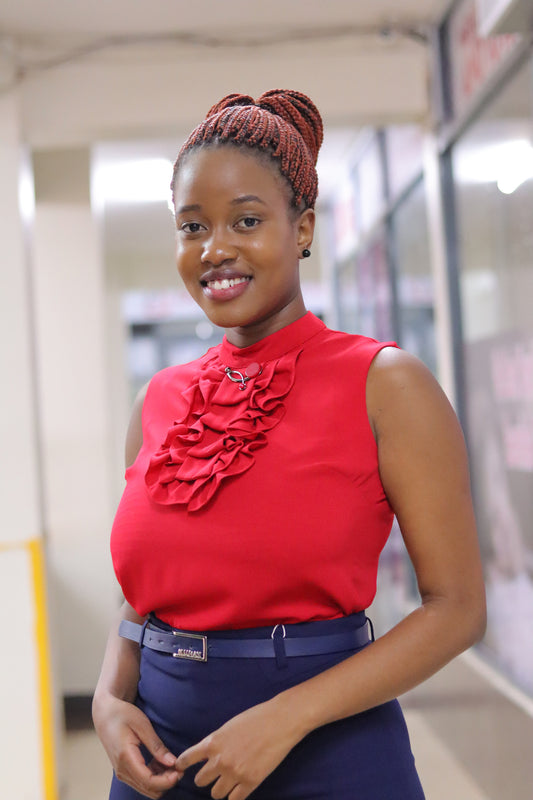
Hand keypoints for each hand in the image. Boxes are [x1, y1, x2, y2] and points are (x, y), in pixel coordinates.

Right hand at [93, 693, 182, 798]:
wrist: (105, 714)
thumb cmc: (123, 715)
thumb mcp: (142, 725)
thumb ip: (156, 745)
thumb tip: (172, 762)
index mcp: (126, 758)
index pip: (148, 781)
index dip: (167, 781)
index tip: (180, 771)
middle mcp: (122, 770)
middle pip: (148, 789)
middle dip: (167, 782)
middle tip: (179, 766)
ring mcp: (121, 772)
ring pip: (146, 788)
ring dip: (161, 780)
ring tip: (171, 762)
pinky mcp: (124, 771)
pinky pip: (141, 782)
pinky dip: (154, 777)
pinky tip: (160, 762)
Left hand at [176, 698, 302, 799]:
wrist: (279, 721)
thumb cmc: (256, 717)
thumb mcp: (229, 726)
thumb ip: (217, 742)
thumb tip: (209, 753)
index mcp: (213, 742)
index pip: (188, 759)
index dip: (183, 765)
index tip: (181, 768)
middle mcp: (220, 760)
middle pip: (200, 781)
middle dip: (206, 778)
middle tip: (213, 775)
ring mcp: (235, 773)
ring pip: (216, 793)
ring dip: (220, 788)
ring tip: (228, 782)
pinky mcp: (250, 782)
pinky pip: (234, 799)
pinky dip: (235, 795)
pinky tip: (240, 788)